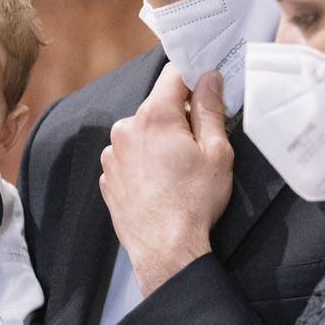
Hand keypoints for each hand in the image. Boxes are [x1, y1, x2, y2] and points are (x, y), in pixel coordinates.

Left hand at [101, 69, 233, 294]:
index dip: (193, 78)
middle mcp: (126, 128)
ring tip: (178, 171)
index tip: (206, 90)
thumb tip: (209, 79)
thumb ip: (210, 108)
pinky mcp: (108, 175)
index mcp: (154, 116)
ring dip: (159, 140)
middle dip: (178, 117)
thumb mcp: (216, 152)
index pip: (173, 74)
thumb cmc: (193, 203)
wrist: (165, 250)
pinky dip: (145, 161)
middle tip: (198, 145)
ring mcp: (112, 153)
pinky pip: (130, 155)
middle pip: (157, 105)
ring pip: (142, 131)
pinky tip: (162, 183)